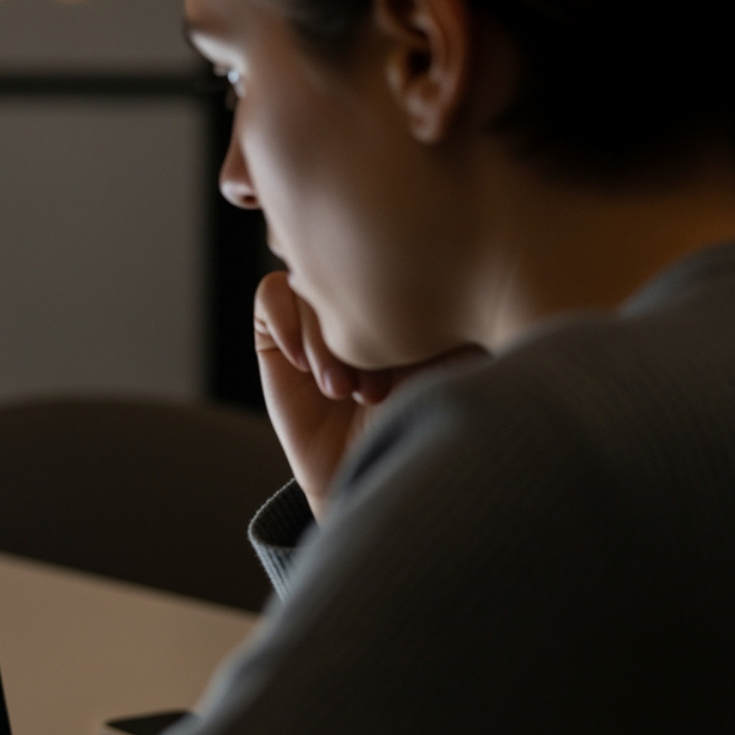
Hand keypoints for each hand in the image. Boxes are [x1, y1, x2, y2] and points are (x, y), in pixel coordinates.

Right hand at [253, 271, 486, 520]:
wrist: (363, 475)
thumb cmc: (415, 427)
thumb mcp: (452, 370)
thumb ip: (458, 321)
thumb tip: (464, 274)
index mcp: (405, 292)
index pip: (397, 258)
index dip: (400, 311)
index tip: (414, 367)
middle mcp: (357, 296)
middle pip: (349, 267)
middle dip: (358, 330)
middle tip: (373, 390)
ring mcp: (315, 312)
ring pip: (309, 282)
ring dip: (324, 338)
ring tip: (342, 390)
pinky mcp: (276, 333)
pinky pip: (271, 294)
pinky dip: (287, 325)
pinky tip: (304, 368)